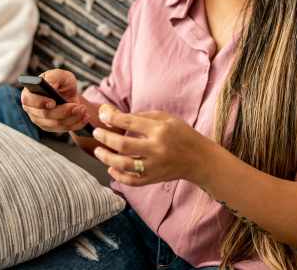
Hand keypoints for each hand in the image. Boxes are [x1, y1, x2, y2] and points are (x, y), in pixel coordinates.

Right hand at [20, 69, 90, 133]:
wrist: (68, 93)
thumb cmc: (61, 82)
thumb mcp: (60, 75)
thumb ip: (54, 77)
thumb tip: (51, 85)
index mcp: (29, 94)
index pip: (29, 100)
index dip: (40, 102)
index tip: (53, 102)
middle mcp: (32, 109)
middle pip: (45, 115)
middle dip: (64, 111)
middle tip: (78, 106)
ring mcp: (40, 120)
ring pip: (56, 124)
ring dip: (73, 118)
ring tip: (83, 110)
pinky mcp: (51, 127)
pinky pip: (64, 129)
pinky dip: (76, 123)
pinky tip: (85, 117)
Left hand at [91, 105, 212, 186]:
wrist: (199, 159)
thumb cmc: (181, 134)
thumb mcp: (165, 118)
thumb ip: (140, 116)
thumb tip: (113, 115)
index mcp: (160, 130)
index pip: (130, 122)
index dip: (112, 118)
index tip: (102, 114)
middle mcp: (157, 149)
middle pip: (123, 145)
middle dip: (105, 138)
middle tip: (96, 133)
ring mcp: (155, 166)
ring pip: (124, 165)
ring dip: (106, 158)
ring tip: (98, 150)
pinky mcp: (154, 179)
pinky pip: (131, 181)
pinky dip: (118, 176)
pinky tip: (111, 168)